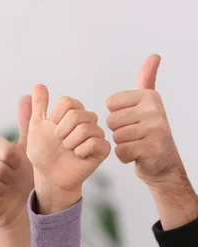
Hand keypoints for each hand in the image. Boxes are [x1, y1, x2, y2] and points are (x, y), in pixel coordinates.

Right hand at [0, 95, 33, 227]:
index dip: (15, 163)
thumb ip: (27, 122)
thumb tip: (27, 94)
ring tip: (3, 189)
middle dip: (9, 178)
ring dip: (2, 190)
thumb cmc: (21, 174)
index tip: (17, 166)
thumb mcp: (27, 148)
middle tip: (10, 180)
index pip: (5, 151)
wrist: (15, 203)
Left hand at [27, 85, 110, 213]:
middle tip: (59, 142)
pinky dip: (80, 151)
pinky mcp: (103, 149)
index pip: (67, 102)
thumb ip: (38, 105)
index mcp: (73, 112)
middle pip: (76, 114)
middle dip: (61, 131)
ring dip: (69, 142)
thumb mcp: (36, 126)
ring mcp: (96, 134)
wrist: (48, 175)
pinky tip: (77, 156)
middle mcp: (87, 120)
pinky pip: (94, 143)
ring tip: (67, 149)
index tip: (51, 129)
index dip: (55, 118)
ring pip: (85, 128)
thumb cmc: (42, 151)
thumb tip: (38, 84)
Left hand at [106, 54, 185, 188]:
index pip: (111, 104)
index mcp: (149, 97)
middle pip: (111, 121)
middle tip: (135, 136)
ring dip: (122, 144)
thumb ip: (147, 80)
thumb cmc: (149, 134)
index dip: (116, 116)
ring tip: (137, 144)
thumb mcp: (148, 104)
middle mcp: (155, 110)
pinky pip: (121, 151)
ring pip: (116, 137)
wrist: (162, 164)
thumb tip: (154, 55)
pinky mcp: (152, 148)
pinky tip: (137, 155)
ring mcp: (156, 129)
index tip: (132, 121)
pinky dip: (124, 157)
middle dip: (118, 132)